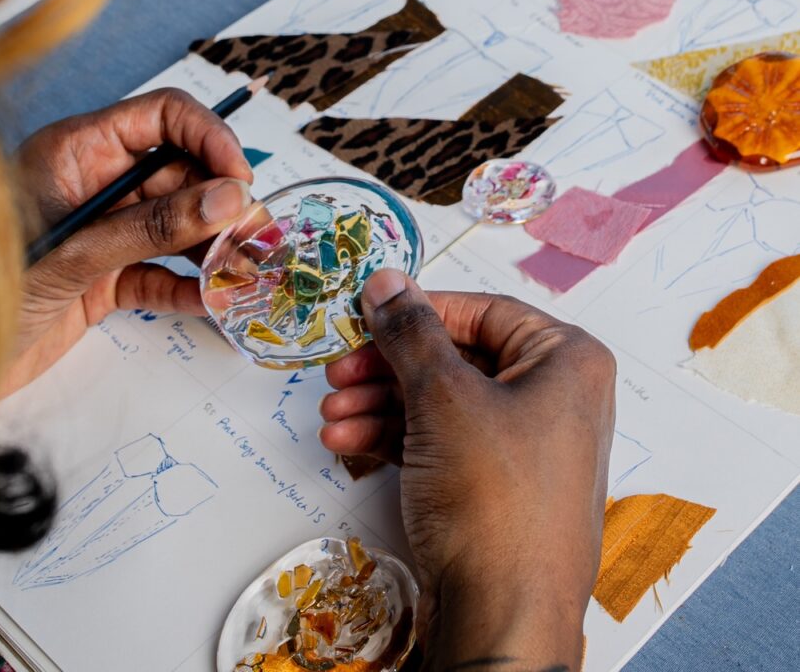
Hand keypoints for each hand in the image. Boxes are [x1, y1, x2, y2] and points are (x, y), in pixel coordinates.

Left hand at [2, 89, 253, 397]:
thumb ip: (152, 226)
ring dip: (214, 248)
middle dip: (223, 203)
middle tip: (259, 236)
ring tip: (248, 270)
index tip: (241, 177)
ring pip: (176, 226)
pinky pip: (158, 274)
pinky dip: (187, 288)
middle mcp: (96, 186)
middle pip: (180, 175)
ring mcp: (102, 233)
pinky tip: (212, 301)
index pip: (162, 117)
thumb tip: (228, 198)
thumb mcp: (74, 254)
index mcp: (77, 153)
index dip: (209, 138)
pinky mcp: (102, 280)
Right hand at [320, 270, 615, 670]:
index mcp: (566, 361)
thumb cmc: (493, 499)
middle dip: (389, 367)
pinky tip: (349, 441)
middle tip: (340, 371)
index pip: (483, 311)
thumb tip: (387, 281)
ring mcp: (527, 445)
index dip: (420, 311)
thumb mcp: (443, 398)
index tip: (368, 315)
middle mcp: (555, 397)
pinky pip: (445, 441)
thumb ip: (410, 332)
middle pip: (457, 357)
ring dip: (382, 405)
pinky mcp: (499, 486)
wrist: (504, 620)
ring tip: (334, 414)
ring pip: (444, 402)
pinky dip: (397, 438)